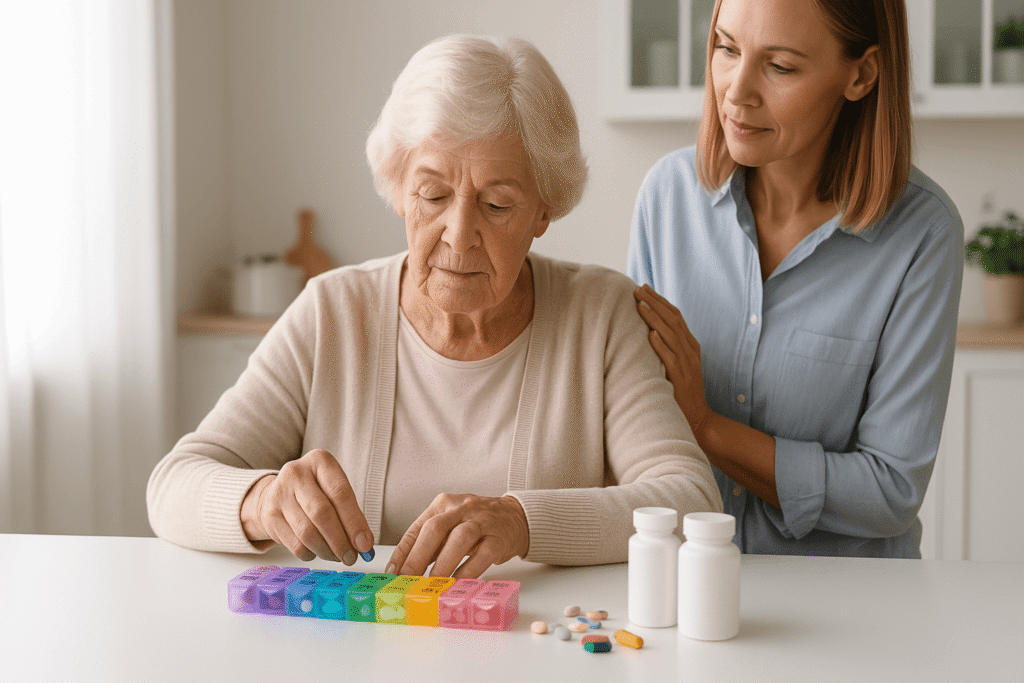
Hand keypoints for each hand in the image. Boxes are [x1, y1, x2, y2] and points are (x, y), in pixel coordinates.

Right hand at [240, 448, 373, 563]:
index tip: (365, 544)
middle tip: (352, 557)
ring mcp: (279, 494)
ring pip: (307, 532)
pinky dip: (311, 554)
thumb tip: (364, 544)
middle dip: (340, 541)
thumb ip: (352, 514)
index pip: (340, 493)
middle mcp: (296, 473)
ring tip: (338, 556)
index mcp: (320, 461)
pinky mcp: (270, 516)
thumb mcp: (335, 490)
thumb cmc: (316, 492)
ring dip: (327, 551)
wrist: (278, 493)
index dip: (355, 522)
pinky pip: (295, 544)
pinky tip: (319, 552)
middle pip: (322, 513)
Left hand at [386, 493, 528, 578]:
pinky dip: (467, 573)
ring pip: (459, 539)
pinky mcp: (498, 538)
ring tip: (431, 586)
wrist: (515, 517)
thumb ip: (431, 543)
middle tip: (408, 581)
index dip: (402, 552)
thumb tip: (404, 570)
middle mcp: (461, 508)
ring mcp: (482, 521)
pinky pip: (482, 556)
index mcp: (444, 504)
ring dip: (442, 565)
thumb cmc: (476, 524)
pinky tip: (457, 585)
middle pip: (435, 529)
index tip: (392, 574)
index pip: (417, 527)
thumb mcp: (450, 525)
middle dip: (417, 558)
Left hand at [634, 284, 715, 439]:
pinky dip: (661, 345)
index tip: (644, 289)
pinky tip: (650, 334)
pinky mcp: (681, 377)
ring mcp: (687, 363)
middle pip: (673, 319)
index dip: (660, 301)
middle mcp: (691, 351)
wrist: (699, 419)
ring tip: (640, 304)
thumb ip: (669, 348)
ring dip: (655, 318)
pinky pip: (671, 358)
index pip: (676, 316)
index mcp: (691, 345)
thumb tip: (650, 331)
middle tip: (638, 289)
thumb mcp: (678, 365)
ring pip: (672, 334)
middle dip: (655, 302)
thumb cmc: (682, 392)